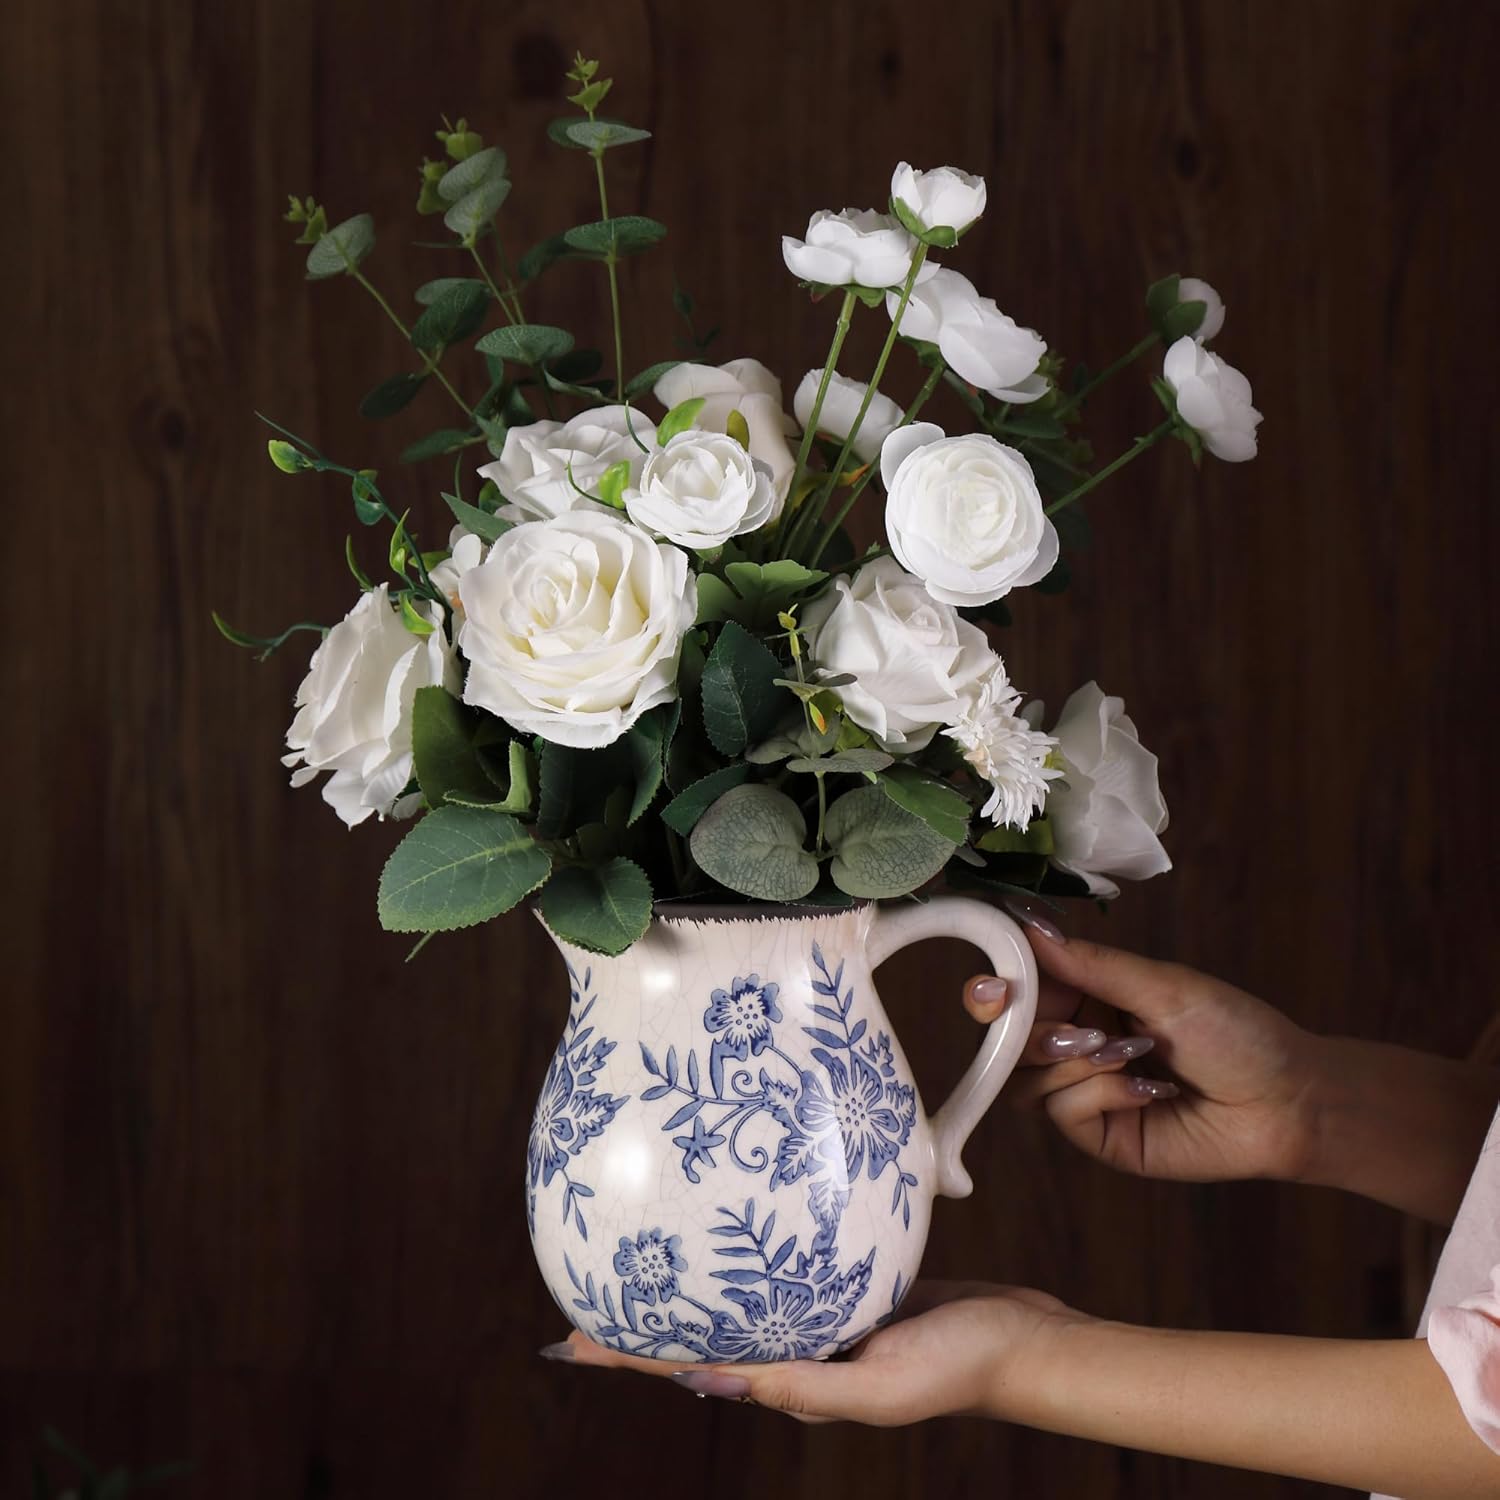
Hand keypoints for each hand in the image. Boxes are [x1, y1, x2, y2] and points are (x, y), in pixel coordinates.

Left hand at [543, 1281, 1086, 1423]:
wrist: (1025, 1338)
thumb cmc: (958, 1366)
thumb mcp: (877, 1384)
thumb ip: (800, 1384)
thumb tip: (709, 1380)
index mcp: (796, 1385)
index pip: (693, 1368)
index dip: (630, 1356)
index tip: (569, 1340)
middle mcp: (801, 1353)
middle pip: (706, 1334)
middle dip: (646, 1319)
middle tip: (587, 1288)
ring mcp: (826, 1319)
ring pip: (744, 1301)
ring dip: (696, 1286)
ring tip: (650, 1255)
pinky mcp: (854, 1286)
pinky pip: (792, 1271)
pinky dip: (753, 1259)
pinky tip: (738, 1233)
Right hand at [964, 914, 1323, 1184]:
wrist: (1288, 1102)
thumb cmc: (1237, 1032)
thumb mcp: (1163, 986)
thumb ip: (1091, 964)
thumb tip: (1028, 926)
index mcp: (1088, 994)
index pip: (1018, 987)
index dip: (995, 987)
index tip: (995, 988)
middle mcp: (1077, 1041)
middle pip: (1007, 1038)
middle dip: (1031, 1033)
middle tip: (1078, 1033)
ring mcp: (1083, 1090)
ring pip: (1024, 1078)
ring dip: (1071, 1064)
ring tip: (1127, 1056)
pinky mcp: (1098, 1133)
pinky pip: (1062, 1111)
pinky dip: (1099, 1094)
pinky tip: (1147, 1090)